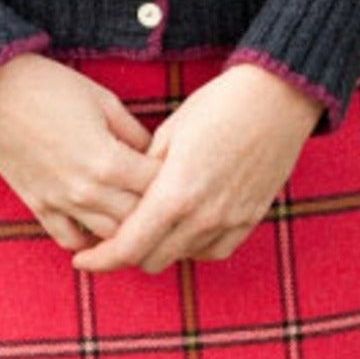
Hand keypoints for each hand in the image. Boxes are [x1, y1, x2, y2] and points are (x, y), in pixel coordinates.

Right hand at [0, 53, 162, 251]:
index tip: (177, 168)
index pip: (157, 186)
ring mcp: (60, 203)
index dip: (172, 176)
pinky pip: (69, 240)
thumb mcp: (103, 100)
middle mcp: (86, 190)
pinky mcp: (37, 206)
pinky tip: (100, 227)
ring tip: (138, 212)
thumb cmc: (50, 86)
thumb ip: (134, 131)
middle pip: (138, 217)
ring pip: (109, 236)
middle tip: (163, 193)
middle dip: (155, 206)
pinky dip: (88, 240)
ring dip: (127, 227)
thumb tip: (155, 152)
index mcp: (108, 160)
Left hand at [69, 64, 322, 275]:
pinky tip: (187, 225)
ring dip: (162, 247)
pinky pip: (215, 250)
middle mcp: (202, 217)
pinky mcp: (250, 219)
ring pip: (182, 257)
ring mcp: (230, 221)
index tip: (83, 260)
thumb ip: (143, 172)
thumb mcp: (169, 132)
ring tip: (153, 223)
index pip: (128, 247)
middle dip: (128, 252)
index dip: (101, 260)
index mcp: (174, 194)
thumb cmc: (218, 105)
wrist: (276, 98)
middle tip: (116, 235)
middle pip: (151, 259)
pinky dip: (195, 245)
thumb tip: (125, 195)